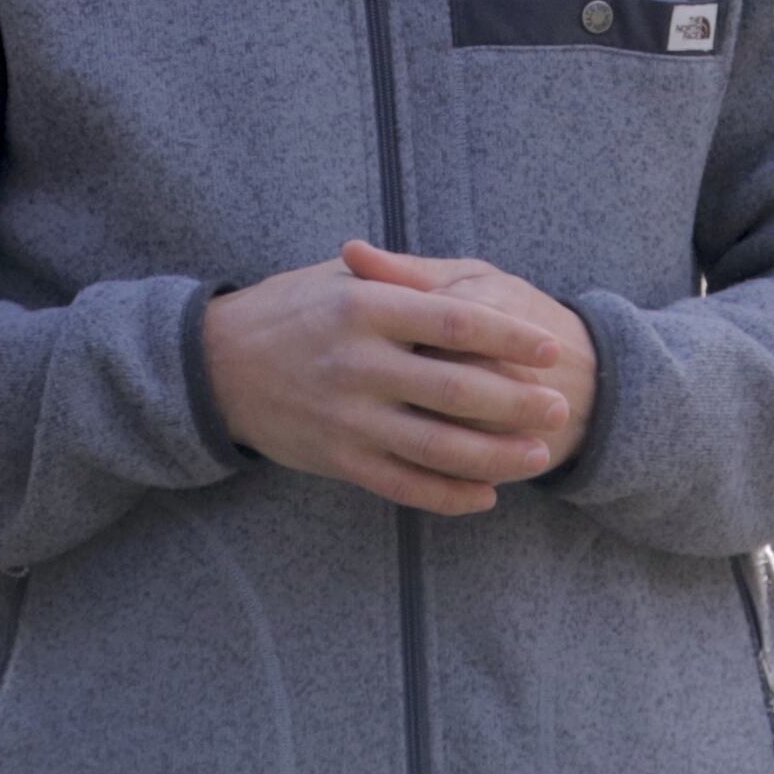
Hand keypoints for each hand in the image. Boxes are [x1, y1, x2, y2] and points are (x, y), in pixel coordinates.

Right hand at [205, 243, 592, 515]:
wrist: (213, 365)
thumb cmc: (286, 311)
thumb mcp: (335, 280)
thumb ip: (399, 280)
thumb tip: (464, 280)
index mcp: (364, 307)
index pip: (454, 323)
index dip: (510, 338)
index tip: (550, 348)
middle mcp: (358, 364)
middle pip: (457, 390)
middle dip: (518, 402)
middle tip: (561, 406)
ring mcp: (347, 417)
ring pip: (438, 447)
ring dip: (497, 456)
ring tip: (539, 455)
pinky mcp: (336, 459)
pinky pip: (403, 485)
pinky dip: (449, 494)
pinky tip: (486, 494)